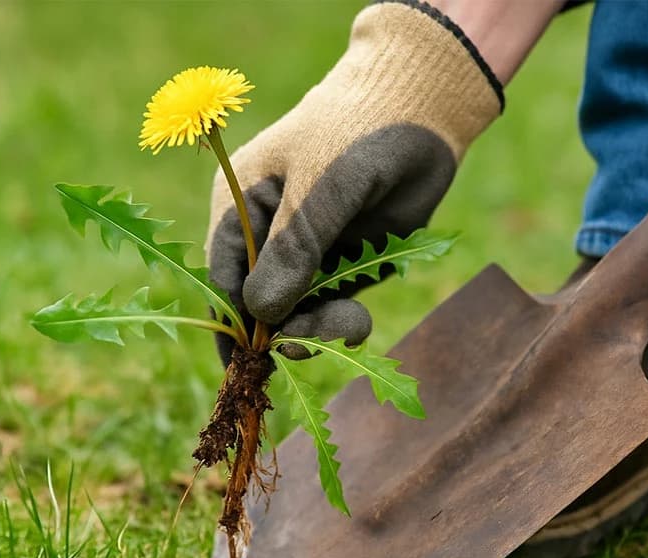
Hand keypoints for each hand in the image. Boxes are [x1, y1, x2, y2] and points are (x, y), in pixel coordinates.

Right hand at [207, 1, 502, 360]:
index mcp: (241, 205)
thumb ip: (294, 249)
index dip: (232, 321)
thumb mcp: (323, 186)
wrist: (424, 107)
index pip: (223, 275)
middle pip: (260, 303)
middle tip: (310, 346)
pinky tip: (359, 322)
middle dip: (283, 329)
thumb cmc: (359, 129)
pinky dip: (344, 321)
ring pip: (299, 312)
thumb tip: (262, 314)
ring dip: (319, 329)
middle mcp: (268, 233)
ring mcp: (308, 251)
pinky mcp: (345, 262)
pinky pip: (335, 306)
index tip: (248, 360)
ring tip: (353, 325)